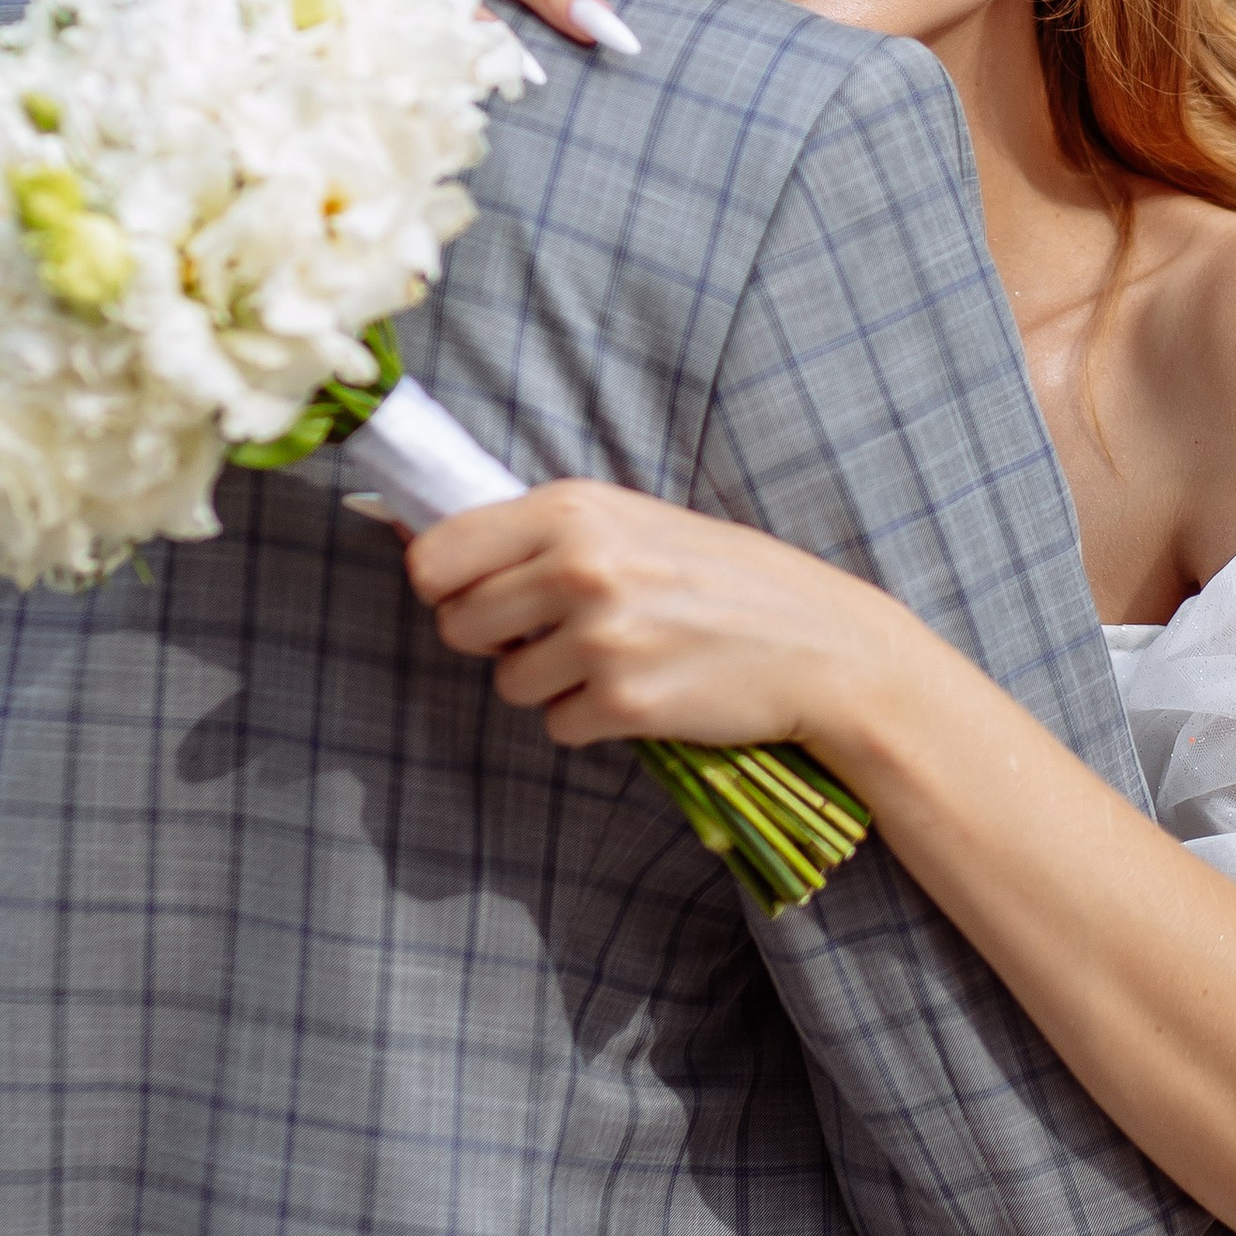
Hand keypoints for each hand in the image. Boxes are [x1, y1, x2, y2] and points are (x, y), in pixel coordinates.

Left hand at [407, 482, 942, 763]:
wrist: (821, 643)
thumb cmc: (722, 577)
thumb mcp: (630, 522)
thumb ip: (538, 531)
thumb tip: (414, 535)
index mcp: (572, 508)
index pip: (436, 555)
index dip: (444, 583)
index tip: (473, 594)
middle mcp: (579, 566)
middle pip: (457, 624)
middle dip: (495, 638)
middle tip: (555, 632)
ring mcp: (602, 637)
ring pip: (507, 682)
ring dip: (549, 682)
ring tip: (617, 656)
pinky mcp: (624, 704)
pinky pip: (558, 727)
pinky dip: (591, 720)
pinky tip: (644, 689)